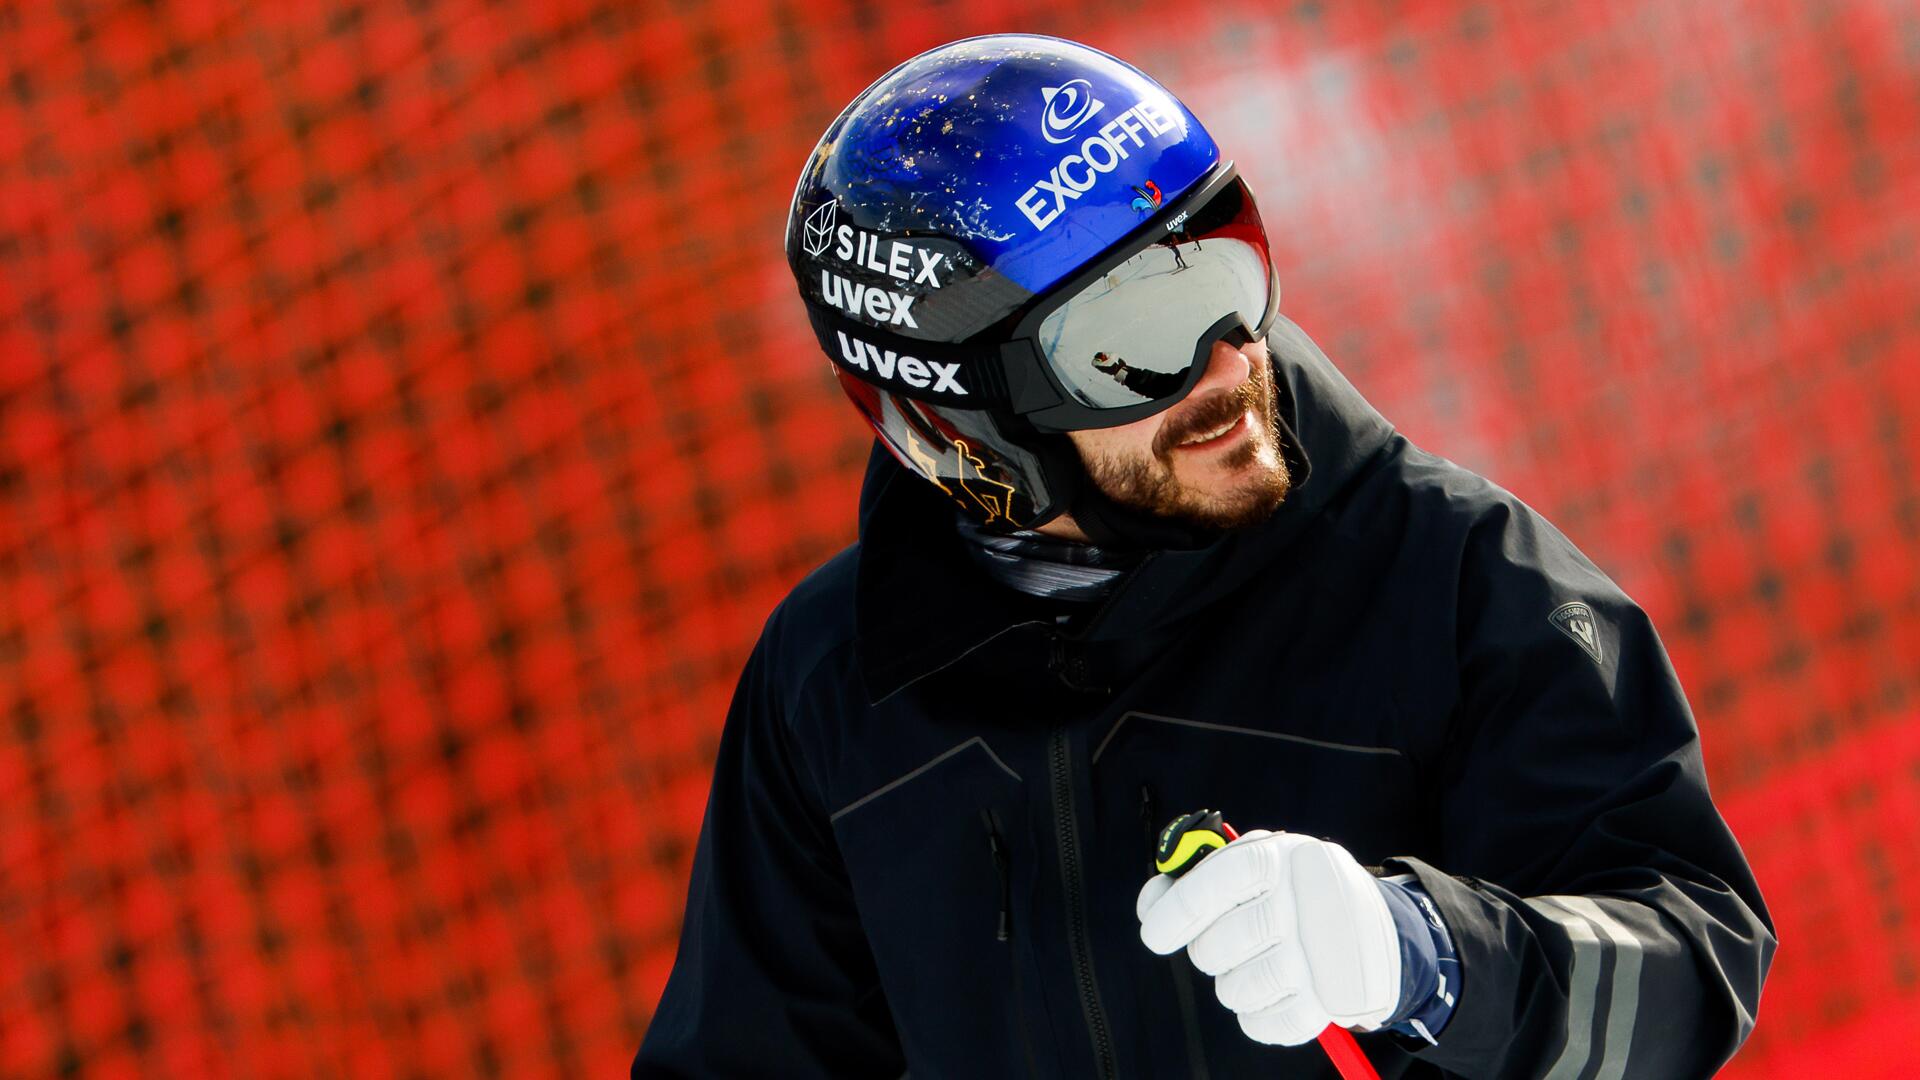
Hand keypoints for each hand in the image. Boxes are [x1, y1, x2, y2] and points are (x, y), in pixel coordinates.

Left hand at [1136, 830, 1402, 1046]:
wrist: (1374, 928)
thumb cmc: (1294, 891)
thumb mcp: (1257, 861)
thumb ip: (1201, 875)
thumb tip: (1152, 902)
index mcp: (1284, 858)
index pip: (1219, 880)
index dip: (1177, 910)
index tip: (1155, 935)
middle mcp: (1307, 904)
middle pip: (1216, 946)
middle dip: (1207, 952)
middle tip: (1227, 942)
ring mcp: (1323, 956)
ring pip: (1235, 991)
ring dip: (1234, 983)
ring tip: (1259, 962)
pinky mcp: (1332, 1002)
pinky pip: (1264, 1024)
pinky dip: (1259, 1014)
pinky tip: (1278, 989)